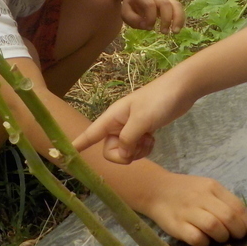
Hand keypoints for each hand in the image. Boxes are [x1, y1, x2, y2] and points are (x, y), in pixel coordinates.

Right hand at [73, 75, 192, 161]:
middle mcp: (117, 124)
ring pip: (124, 151)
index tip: (66, 156)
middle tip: (138, 145)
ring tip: (148, 139)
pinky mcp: (142, 131)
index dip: (78, 144)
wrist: (181, 89)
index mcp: (112, 117)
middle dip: (124, 153)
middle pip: (110, 149)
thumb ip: (128, 139)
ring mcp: (130, 128)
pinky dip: (144, 148)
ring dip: (137, 151)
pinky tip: (153, 138)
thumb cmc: (158, 100)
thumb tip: (122, 154)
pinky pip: (136, 148)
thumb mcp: (141, 120)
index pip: (90, 133)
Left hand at [121, 0, 184, 32]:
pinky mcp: (170, 2)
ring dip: (178, 18)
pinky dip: (181, 18)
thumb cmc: (131, 5)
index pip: (150, 4)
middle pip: (165, 3)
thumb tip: (146, 26)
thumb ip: (133, 20)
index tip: (148, 27)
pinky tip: (177, 29)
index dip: (150, 17)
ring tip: (175, 32)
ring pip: (176, 4)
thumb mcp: (125, 12)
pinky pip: (179, 8)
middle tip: (163, 32)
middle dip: (166, 19)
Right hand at [140, 171, 246, 245]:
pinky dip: (204, 243)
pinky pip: (196, 238)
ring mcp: (188, 211)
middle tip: (236, 237)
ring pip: (214, 226)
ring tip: (220, 238)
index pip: (237, 206)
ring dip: (222, 237)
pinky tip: (204, 241)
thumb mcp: (206, 188)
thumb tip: (243, 221)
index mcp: (212, 187)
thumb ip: (223, 201)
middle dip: (238, 232)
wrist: (155, 189)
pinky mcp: (176, 226)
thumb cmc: (185, 191)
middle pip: (228, 217)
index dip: (246, 222)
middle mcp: (201, 197)